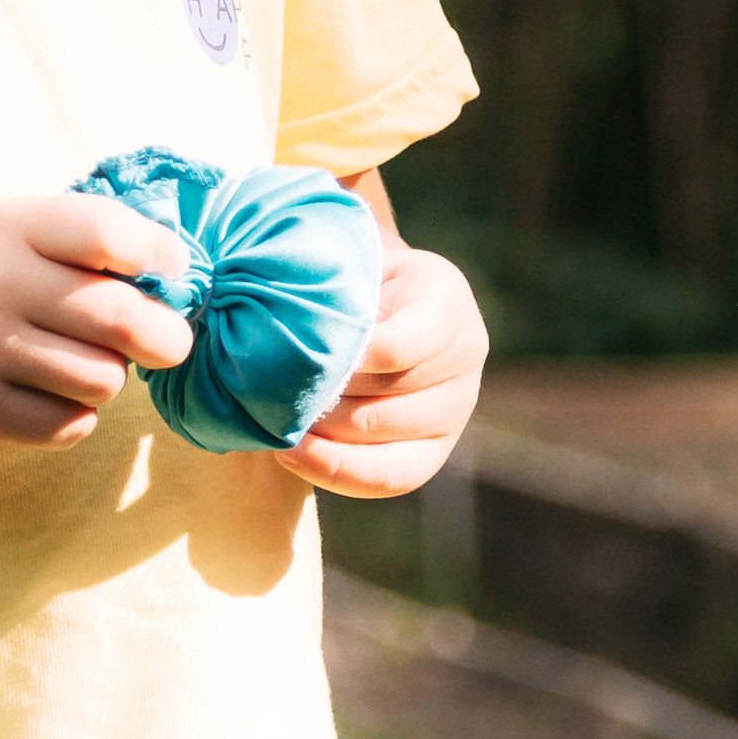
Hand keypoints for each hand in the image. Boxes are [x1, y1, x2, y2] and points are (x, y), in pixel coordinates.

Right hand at [0, 192, 195, 448]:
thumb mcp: (6, 228)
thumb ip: (82, 237)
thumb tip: (180, 271)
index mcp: (11, 227)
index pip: (104, 231)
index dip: (155, 252)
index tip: (170, 269)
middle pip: (118, 317)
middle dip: (165, 337)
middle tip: (169, 343)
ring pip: (103, 379)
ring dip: (112, 377)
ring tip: (86, 364)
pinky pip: (69, 424)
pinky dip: (76, 415)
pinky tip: (52, 394)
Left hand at [276, 238, 487, 499]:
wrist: (372, 302)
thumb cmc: (347, 278)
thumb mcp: (344, 261)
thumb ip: (329, 282)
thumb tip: (289, 321)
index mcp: (444, 297)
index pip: (399, 343)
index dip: (348, 359)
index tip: (299, 358)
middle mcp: (465, 353)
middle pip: (393, 391)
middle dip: (327, 394)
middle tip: (271, 390)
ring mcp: (457, 406)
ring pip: (385, 433)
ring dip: (325, 430)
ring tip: (277, 419)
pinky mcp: (436, 449)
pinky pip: (391, 477)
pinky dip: (335, 469)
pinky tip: (291, 454)